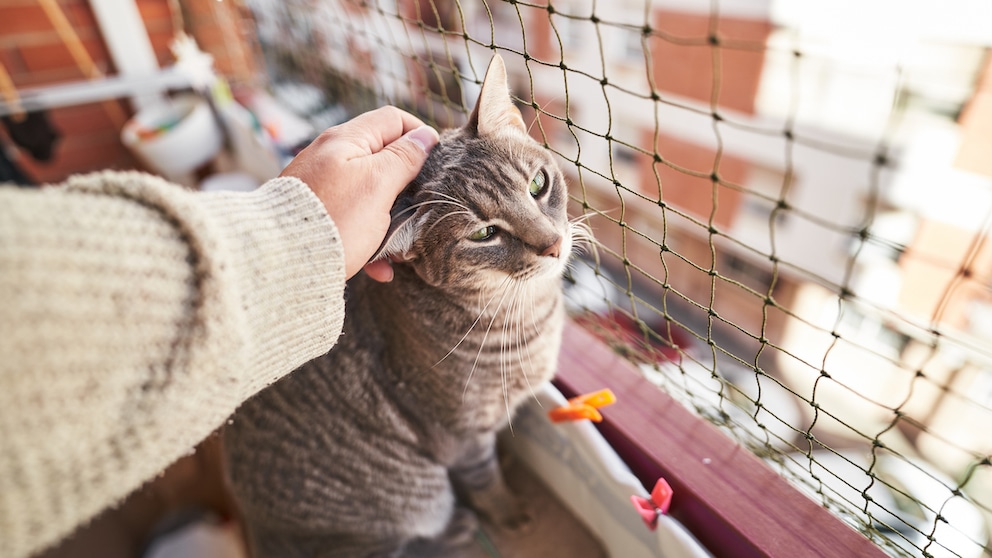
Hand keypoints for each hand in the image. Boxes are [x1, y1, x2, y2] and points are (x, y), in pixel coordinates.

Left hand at [280, 106, 438, 280]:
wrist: (280, 260)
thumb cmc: (334, 219)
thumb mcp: (378, 184)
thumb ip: (403, 158)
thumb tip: (425, 135)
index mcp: (346, 140)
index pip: (393, 119)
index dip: (419, 135)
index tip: (436, 163)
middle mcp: (330, 156)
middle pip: (382, 158)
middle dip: (406, 184)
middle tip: (422, 207)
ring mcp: (321, 186)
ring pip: (369, 194)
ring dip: (390, 219)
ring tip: (400, 246)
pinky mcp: (316, 215)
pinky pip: (351, 220)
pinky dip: (369, 240)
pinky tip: (379, 267)